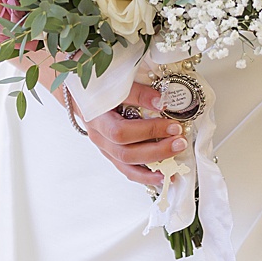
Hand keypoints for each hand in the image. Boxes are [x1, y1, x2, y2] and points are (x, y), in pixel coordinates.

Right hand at [61, 78, 185, 188]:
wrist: (82, 96)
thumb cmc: (98, 88)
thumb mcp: (115, 84)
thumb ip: (137, 92)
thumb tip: (162, 102)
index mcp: (97, 118)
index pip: (122, 131)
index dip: (149, 131)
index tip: (174, 125)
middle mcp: (99, 136)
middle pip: (126, 153)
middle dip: (156, 150)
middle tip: (179, 142)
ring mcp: (104, 148)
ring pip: (126, 165)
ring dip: (152, 168)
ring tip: (174, 168)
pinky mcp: (111, 154)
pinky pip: (126, 170)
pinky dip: (145, 175)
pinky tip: (161, 177)